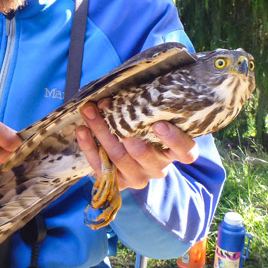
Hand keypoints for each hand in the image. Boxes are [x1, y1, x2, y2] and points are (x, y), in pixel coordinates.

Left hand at [75, 100, 198, 190]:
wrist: (130, 158)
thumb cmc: (144, 129)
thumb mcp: (151, 119)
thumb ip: (145, 108)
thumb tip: (127, 85)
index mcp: (173, 152)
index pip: (186, 152)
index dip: (174, 140)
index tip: (158, 123)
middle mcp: (158, 168)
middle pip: (141, 151)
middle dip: (122, 127)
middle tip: (108, 106)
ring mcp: (137, 177)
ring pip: (118, 156)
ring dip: (101, 131)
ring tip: (89, 111)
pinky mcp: (116, 183)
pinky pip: (100, 166)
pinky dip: (89, 147)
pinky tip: (81, 130)